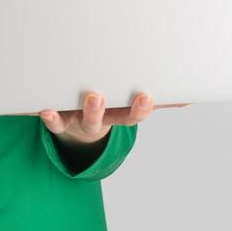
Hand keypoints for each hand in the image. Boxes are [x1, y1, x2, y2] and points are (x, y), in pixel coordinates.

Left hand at [25, 91, 190, 148]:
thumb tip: (187, 97)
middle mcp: (98, 121)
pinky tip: (43, 110)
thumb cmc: (107, 110)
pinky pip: (53, 122)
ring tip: (80, 98)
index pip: (131, 115)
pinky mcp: (59, 122)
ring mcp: (77, 123)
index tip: (145, 97)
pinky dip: (48, 117)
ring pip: (80, 120)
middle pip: (103, 119)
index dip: (139, 109)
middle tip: (98, 97)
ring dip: (78, 112)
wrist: (77, 133)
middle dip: (101, 110)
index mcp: (117, 115)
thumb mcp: (127, 108)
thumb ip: (156, 102)